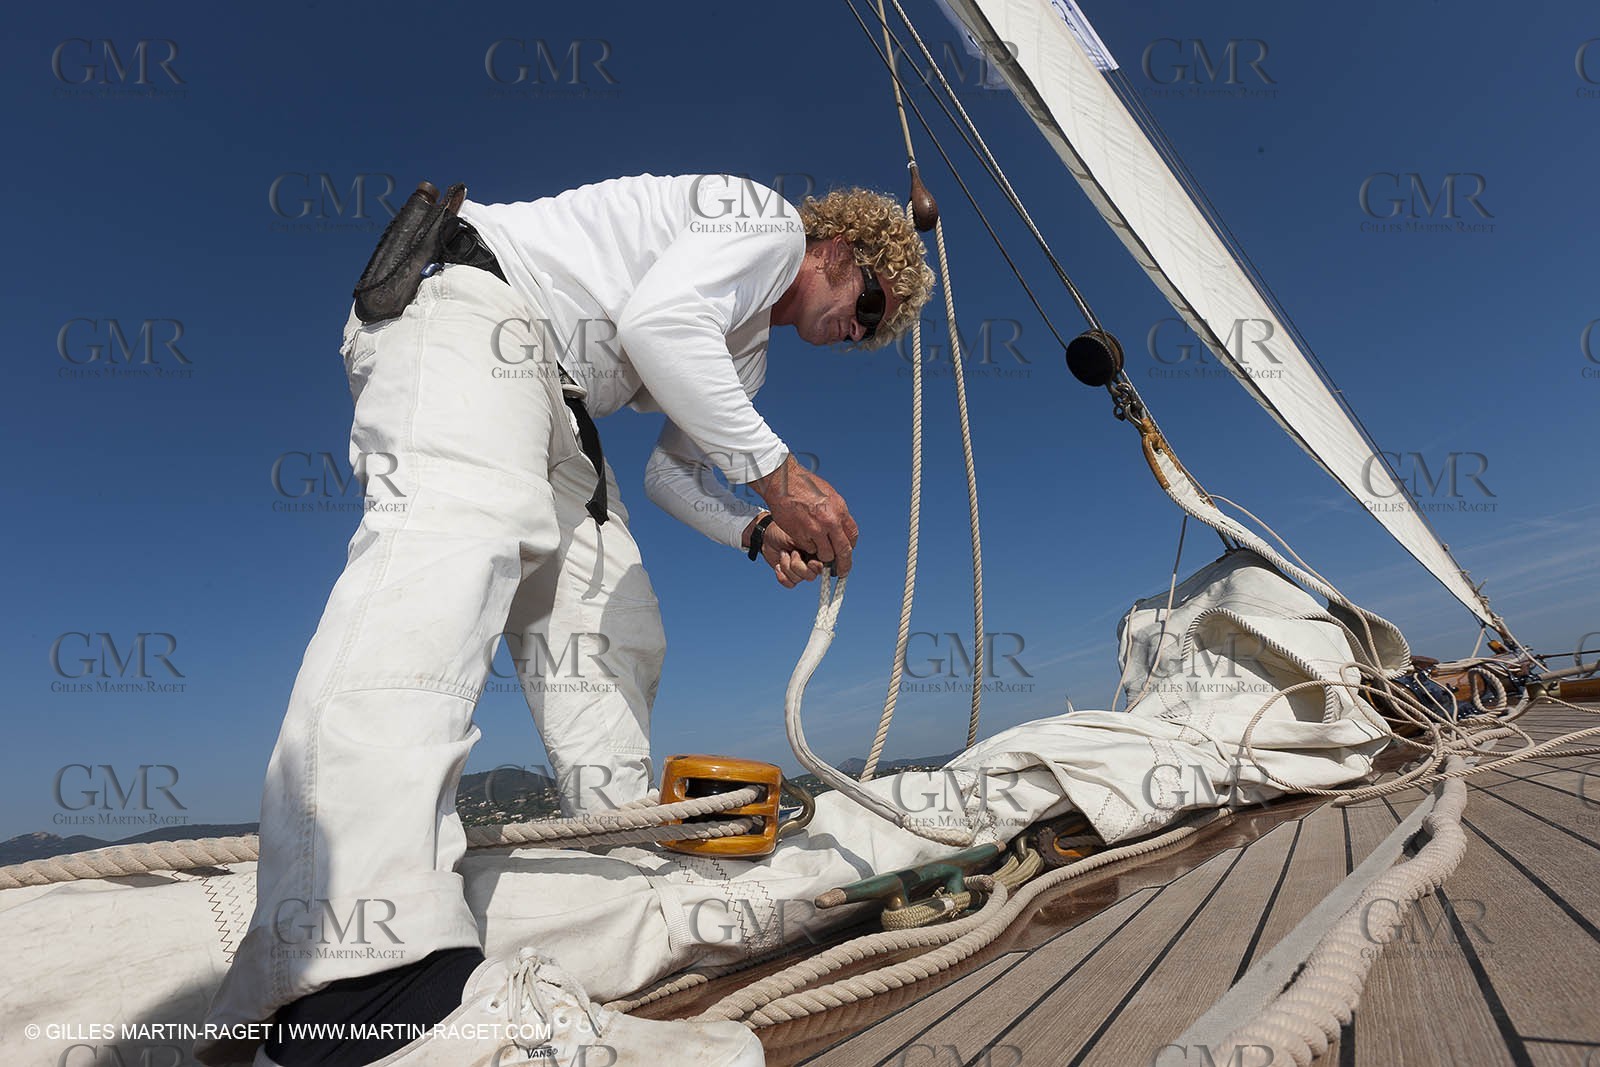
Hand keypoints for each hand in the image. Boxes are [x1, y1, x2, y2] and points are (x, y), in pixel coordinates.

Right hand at [747, 454, 858, 575]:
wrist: (783, 482)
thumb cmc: (804, 485)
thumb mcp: (828, 495)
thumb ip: (836, 513)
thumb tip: (842, 528)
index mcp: (840, 511)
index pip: (852, 536)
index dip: (850, 547)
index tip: (847, 552)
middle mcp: (831, 522)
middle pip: (843, 551)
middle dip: (843, 564)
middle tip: (841, 571)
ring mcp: (816, 530)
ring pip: (825, 554)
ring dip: (822, 554)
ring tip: (816, 547)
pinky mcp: (801, 535)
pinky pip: (808, 549)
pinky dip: (806, 547)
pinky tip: (802, 535)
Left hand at [758, 520, 827, 587]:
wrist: (768, 537)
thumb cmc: (783, 532)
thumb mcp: (798, 535)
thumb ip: (810, 545)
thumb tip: (816, 557)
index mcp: (817, 552)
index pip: (823, 566)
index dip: (816, 566)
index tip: (811, 561)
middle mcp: (811, 563)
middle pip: (810, 576)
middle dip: (797, 565)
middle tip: (793, 552)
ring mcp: (800, 571)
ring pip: (797, 579)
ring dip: (786, 565)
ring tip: (783, 554)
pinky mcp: (790, 576)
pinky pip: (790, 584)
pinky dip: (782, 575)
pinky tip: (778, 565)